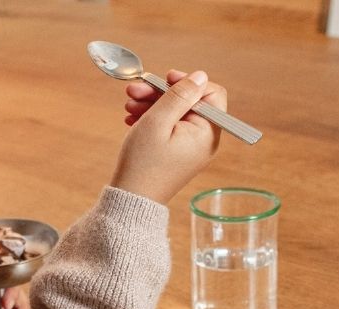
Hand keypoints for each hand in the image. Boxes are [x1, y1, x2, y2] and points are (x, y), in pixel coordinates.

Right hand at [110, 69, 226, 205]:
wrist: (129, 202)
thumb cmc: (142, 165)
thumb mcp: (158, 121)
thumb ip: (179, 95)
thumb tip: (199, 76)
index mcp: (207, 133)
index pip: (210, 93)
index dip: (188, 82)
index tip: (165, 79)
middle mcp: (203, 141)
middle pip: (189, 102)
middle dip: (162, 93)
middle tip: (135, 90)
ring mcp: (190, 149)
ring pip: (176, 114)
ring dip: (152, 105)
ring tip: (129, 105)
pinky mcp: (177, 154)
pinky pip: (169, 129)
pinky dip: (152, 120)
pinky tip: (133, 118)